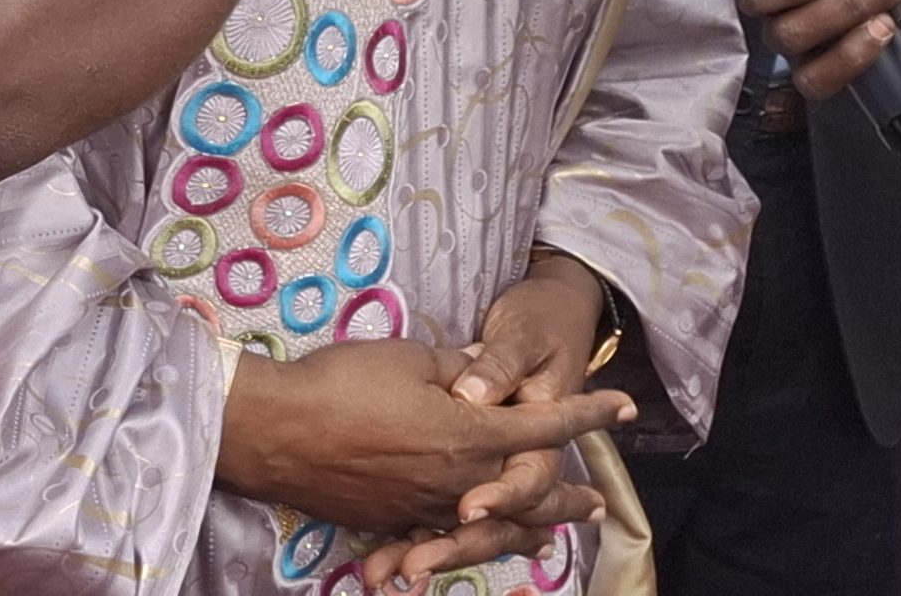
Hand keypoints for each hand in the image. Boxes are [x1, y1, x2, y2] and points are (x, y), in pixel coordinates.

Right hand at [215, 338, 630, 541]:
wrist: (277, 432)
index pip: (545, 424)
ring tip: (550, 535)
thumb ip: (458, 371)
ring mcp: (424, 508)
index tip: (623, 406)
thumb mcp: (410, 359)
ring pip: (490, 526)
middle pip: (529, 493)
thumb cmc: (344, 382)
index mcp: (469, 433)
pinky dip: (468, 540)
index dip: (588, 412)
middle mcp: (457, 480)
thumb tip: (485, 375)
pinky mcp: (392, 522)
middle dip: (566, 496)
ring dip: (526, 527)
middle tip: (597, 503)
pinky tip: (473, 540)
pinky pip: (442, 535)